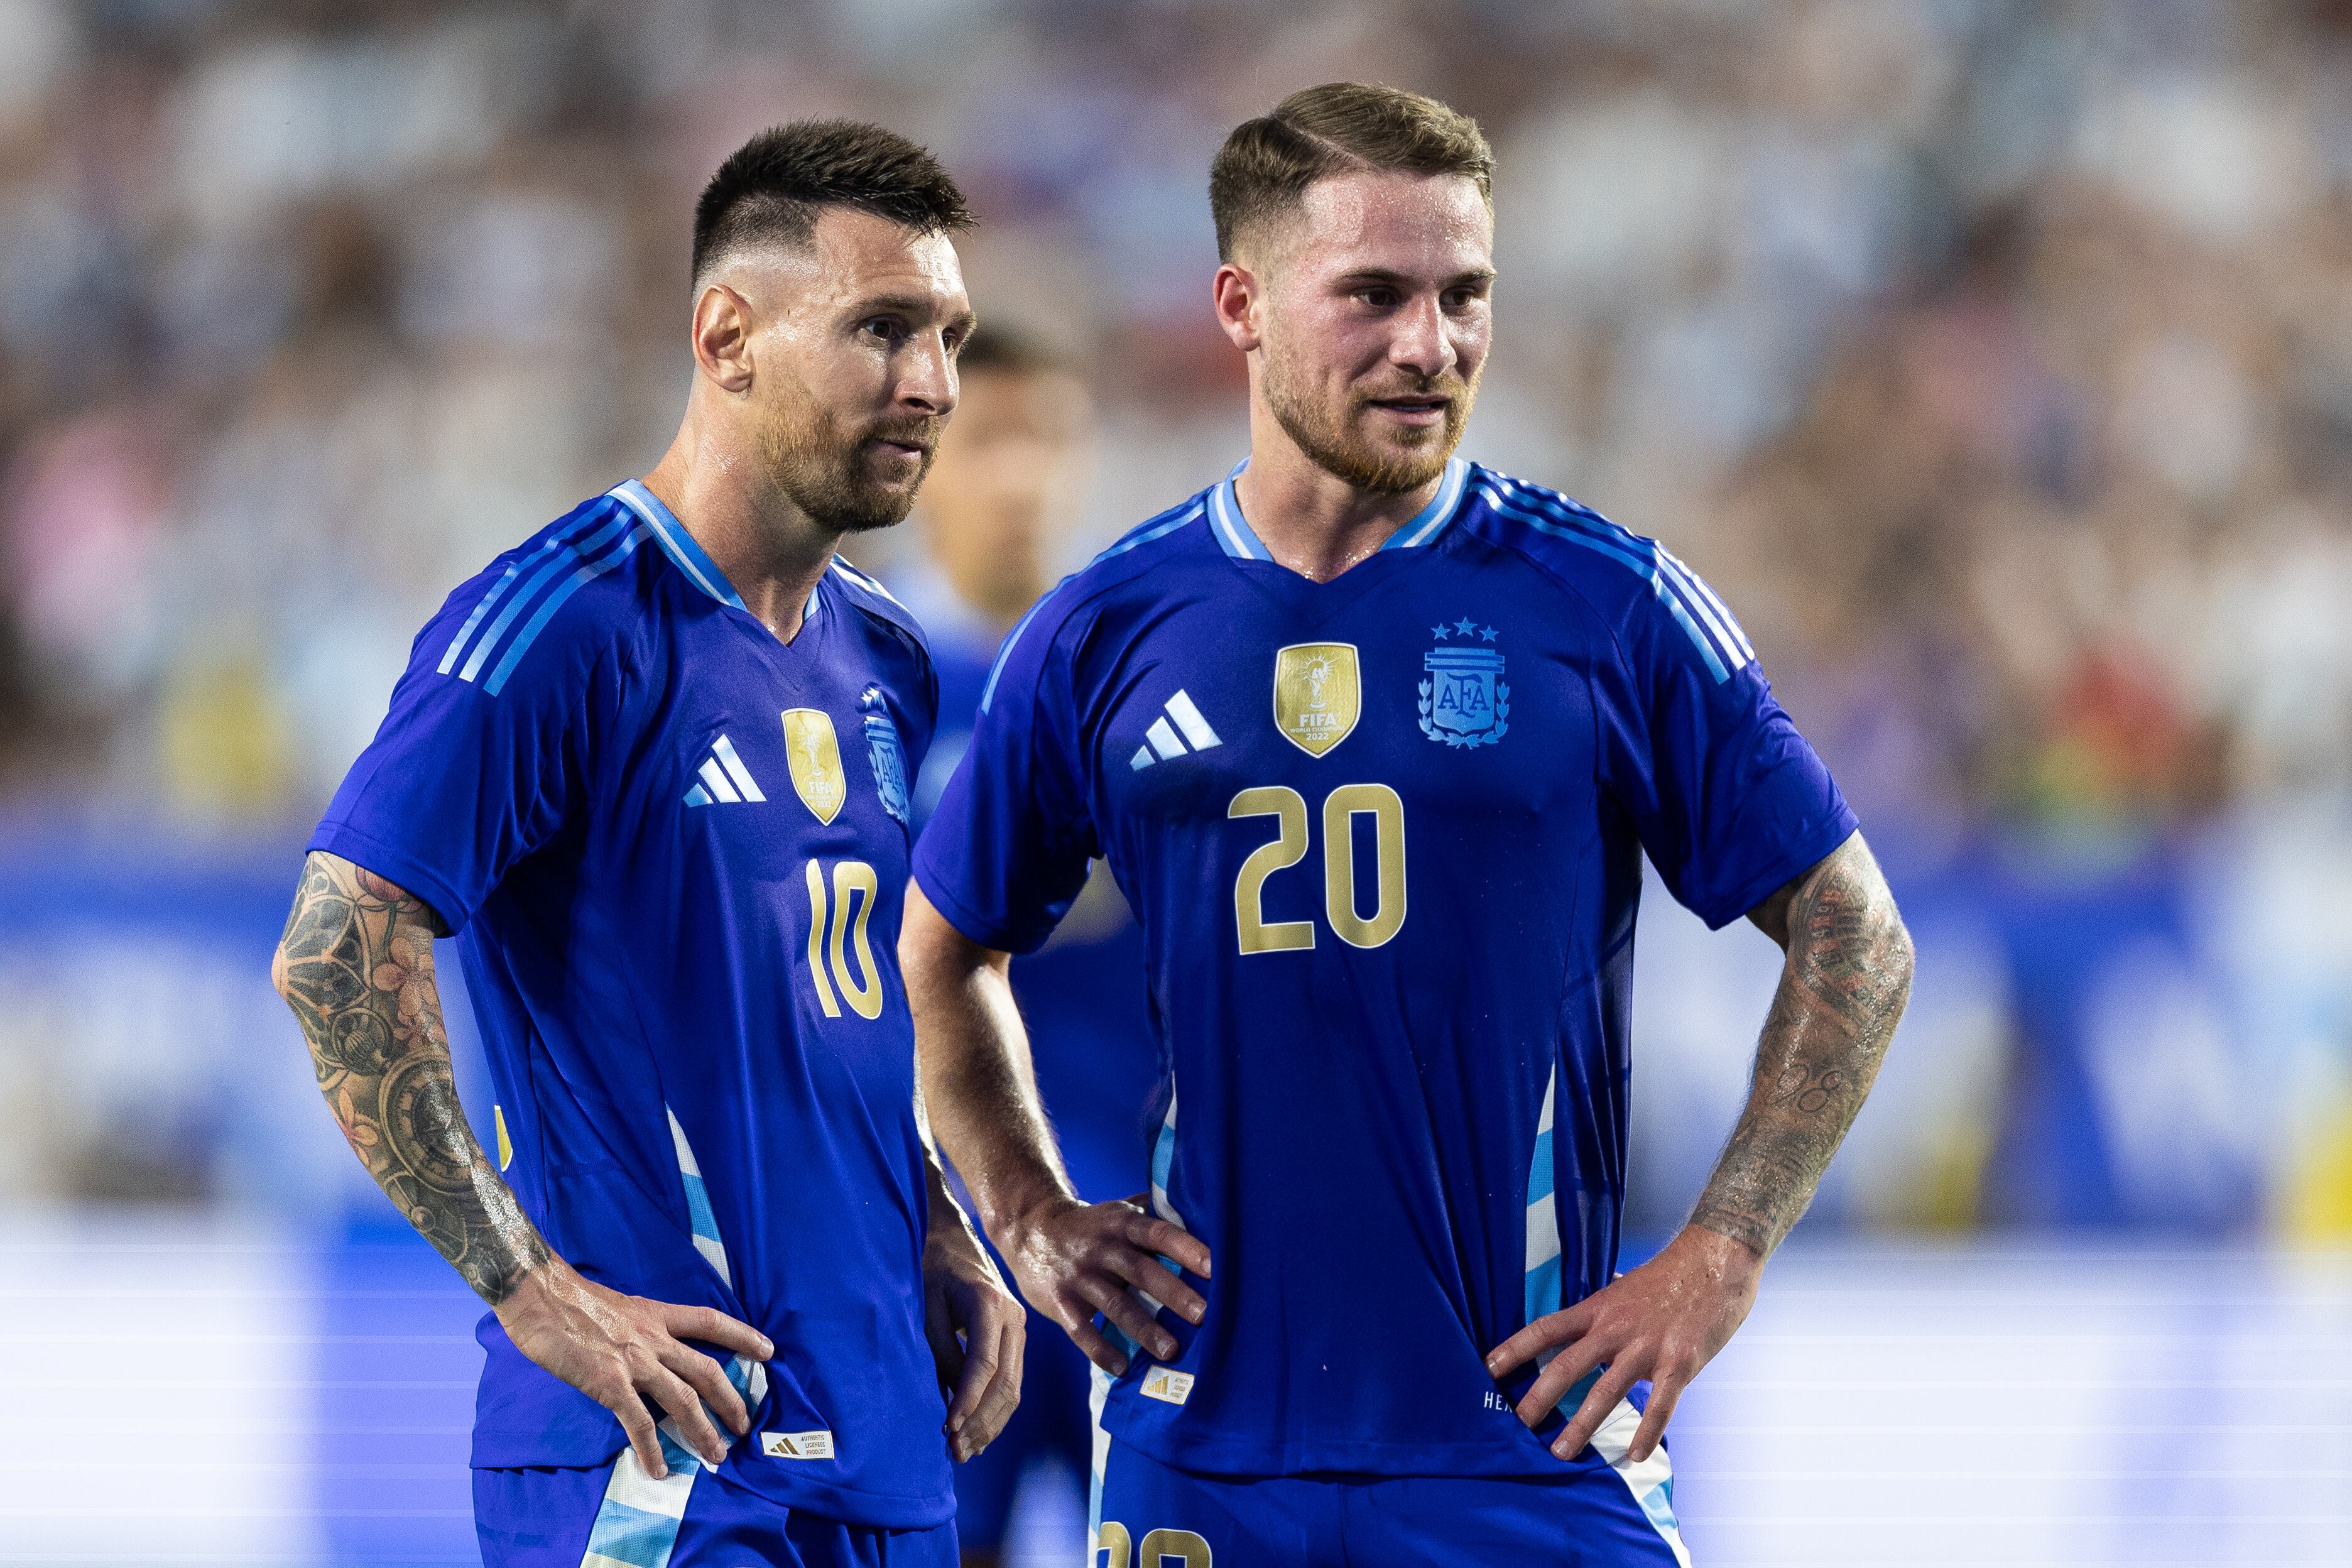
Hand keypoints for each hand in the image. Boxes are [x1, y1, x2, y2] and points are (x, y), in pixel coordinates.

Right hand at [495, 1256, 772, 1478]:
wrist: (539, 1295)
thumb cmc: (569, 1300)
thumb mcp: (617, 1306)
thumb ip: (636, 1328)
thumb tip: (642, 1348)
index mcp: (656, 1314)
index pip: (710, 1321)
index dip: (742, 1335)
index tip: (768, 1350)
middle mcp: (653, 1337)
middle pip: (707, 1370)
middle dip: (731, 1399)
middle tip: (745, 1425)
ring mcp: (634, 1362)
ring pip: (683, 1400)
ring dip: (703, 1431)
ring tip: (717, 1455)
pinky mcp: (610, 1383)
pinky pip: (639, 1423)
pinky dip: (652, 1449)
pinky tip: (659, 1469)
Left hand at [923, 1213, 1026, 1461]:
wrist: (951, 1236)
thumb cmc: (931, 1266)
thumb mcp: (927, 1304)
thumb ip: (940, 1349)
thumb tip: (951, 1396)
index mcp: (989, 1304)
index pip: (983, 1365)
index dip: (966, 1401)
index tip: (947, 1429)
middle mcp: (1013, 1318)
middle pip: (1005, 1383)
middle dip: (980, 1422)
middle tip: (954, 1452)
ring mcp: (1018, 1328)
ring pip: (1013, 1388)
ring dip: (990, 1423)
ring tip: (963, 1451)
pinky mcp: (1013, 1337)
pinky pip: (1011, 1381)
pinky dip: (995, 1410)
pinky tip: (976, 1432)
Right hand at [998, 1192, 1210, 1373]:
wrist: (1030, 1228)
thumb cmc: (1089, 1225)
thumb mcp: (1117, 1211)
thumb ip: (1152, 1215)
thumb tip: (1200, 1212)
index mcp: (1121, 1224)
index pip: (1158, 1233)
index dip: (1186, 1248)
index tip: (1214, 1267)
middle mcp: (1101, 1248)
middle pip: (1141, 1271)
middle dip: (1174, 1294)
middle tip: (1204, 1316)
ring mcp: (1079, 1276)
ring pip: (1116, 1304)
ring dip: (1145, 1329)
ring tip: (1172, 1351)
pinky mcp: (1058, 1301)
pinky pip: (1081, 1330)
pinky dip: (1100, 1350)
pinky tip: (1121, 1368)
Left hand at [1484, 1225, 1760, 1463]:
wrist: (1716, 1263)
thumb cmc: (1670, 1274)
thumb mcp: (1627, 1284)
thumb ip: (1608, 1300)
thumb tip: (1600, 1296)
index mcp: (1598, 1308)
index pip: (1547, 1329)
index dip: (1515, 1348)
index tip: (1488, 1368)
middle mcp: (1615, 1329)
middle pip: (1566, 1366)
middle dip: (1539, 1398)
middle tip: (1518, 1423)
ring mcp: (1646, 1348)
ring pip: (1605, 1393)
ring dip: (1581, 1426)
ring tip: (1561, 1452)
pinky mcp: (1678, 1364)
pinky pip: (1659, 1406)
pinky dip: (1645, 1433)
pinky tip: (1633, 1455)